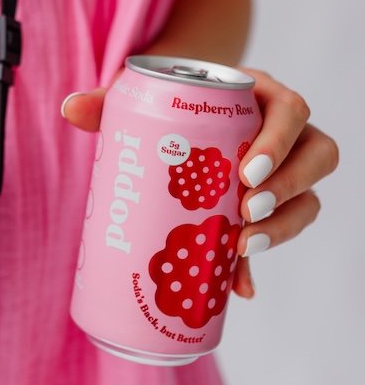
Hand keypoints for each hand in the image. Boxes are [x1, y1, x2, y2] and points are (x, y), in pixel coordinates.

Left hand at [60, 69, 339, 299]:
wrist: (179, 115)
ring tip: (243, 246)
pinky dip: (257, 264)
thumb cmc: (170, 103)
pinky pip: (279, 235)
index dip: (279, 142)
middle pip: (315, 157)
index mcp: (262, 98)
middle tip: (245, 212)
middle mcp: (285, 134)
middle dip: (287, 188)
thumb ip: (108, 101)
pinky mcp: (269, 210)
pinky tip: (237, 287)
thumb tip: (69, 110)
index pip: (292, 112)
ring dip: (284, 226)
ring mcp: (283, 173)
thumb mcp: (145, 97)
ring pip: (308, 199)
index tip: (245, 172)